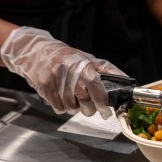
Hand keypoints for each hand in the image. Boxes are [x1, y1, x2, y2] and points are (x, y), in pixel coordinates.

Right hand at [0, 27, 124, 118]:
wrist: (34, 51)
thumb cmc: (65, 56)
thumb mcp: (86, 58)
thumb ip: (105, 70)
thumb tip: (126, 81)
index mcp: (82, 64)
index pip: (96, 87)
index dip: (102, 102)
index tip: (105, 110)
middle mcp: (68, 72)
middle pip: (84, 102)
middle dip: (89, 108)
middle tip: (89, 106)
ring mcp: (55, 81)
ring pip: (71, 108)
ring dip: (75, 108)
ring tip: (73, 98)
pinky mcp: (44, 88)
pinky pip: (58, 108)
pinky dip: (62, 107)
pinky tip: (61, 97)